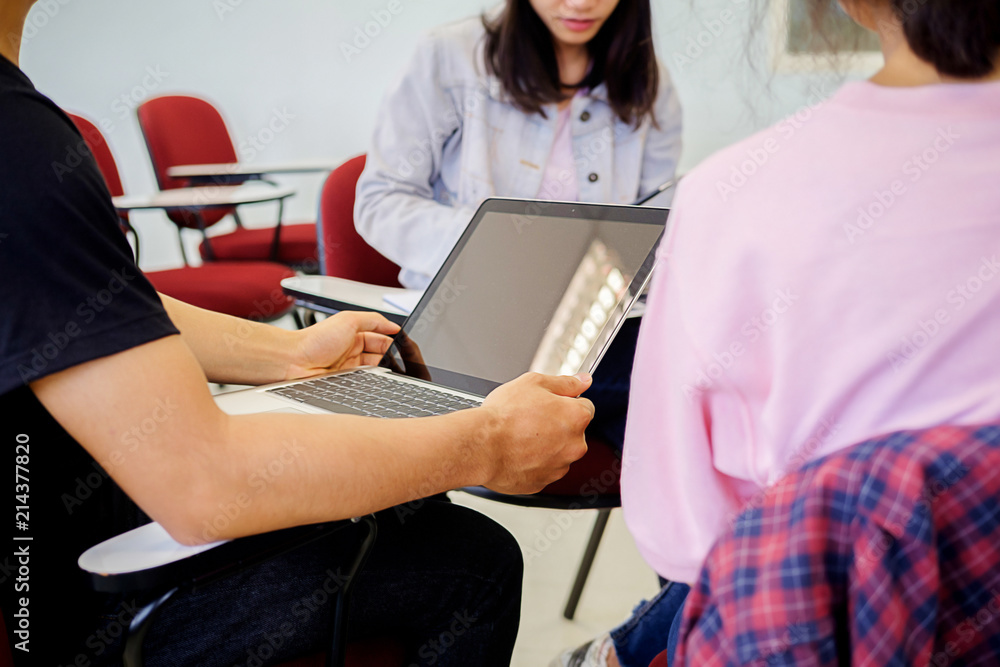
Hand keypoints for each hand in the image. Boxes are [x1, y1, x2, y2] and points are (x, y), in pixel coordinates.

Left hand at [288, 311, 399, 379]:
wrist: (294, 361)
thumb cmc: (315, 339)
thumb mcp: (349, 320)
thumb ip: (374, 320)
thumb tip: (394, 325)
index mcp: (354, 332)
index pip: (381, 336)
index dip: (393, 340)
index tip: (404, 345)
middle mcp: (353, 348)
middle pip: (380, 353)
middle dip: (390, 355)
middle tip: (398, 359)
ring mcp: (350, 365)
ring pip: (375, 367)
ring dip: (382, 367)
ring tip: (385, 367)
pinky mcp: (346, 380)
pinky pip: (366, 379)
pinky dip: (373, 378)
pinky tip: (375, 376)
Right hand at [479, 372, 593, 494]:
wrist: (481, 446)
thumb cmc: (504, 416)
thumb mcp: (534, 383)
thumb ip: (565, 382)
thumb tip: (583, 380)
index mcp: (577, 417)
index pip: (585, 406)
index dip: (565, 402)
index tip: (550, 404)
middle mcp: (575, 445)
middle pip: (573, 432)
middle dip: (557, 425)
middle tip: (530, 419)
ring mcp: (559, 467)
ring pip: (558, 452)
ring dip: (545, 445)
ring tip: (520, 437)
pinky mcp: (543, 482)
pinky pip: (542, 469)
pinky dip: (533, 462)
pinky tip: (516, 452)